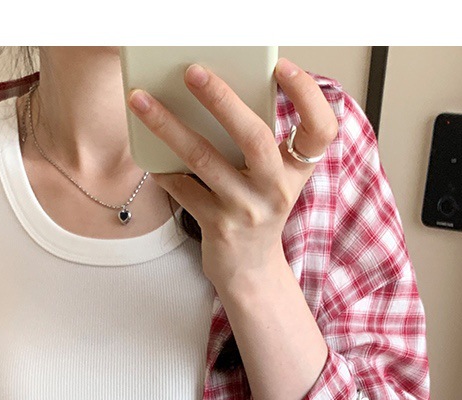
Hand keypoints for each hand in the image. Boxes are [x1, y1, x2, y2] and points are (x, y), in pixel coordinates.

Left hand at [126, 57, 338, 294]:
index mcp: (296, 170)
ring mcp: (247, 210)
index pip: (319, 129)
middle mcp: (276, 190)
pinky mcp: (218, 227)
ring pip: (205, 159)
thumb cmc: (255, 211)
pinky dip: (163, 168)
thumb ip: (255, 142)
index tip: (285, 65)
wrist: (250, 272)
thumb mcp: (270, 178)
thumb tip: (211, 91)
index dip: (308, 94)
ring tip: (142, 101)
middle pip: (254, 137)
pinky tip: (147, 152)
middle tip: (192, 71)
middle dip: (222, 99)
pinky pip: (184, 189)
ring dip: (170, 127)